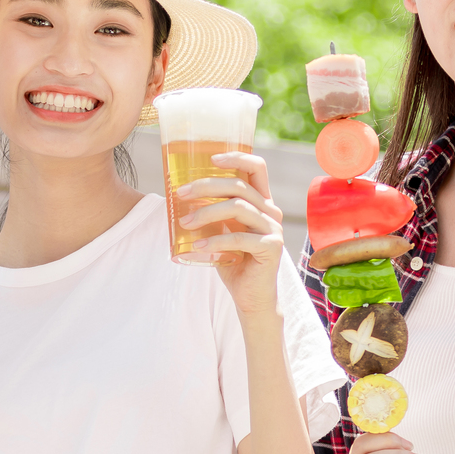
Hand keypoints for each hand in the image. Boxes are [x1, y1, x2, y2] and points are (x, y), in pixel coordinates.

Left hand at [177, 151, 284, 315]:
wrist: (251, 296)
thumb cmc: (233, 261)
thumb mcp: (222, 231)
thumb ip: (212, 214)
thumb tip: (180, 196)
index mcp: (262, 202)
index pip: (257, 168)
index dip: (236, 157)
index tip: (211, 158)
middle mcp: (271, 211)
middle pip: (239, 186)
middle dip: (206, 186)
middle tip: (181, 194)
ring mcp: (274, 229)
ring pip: (238, 208)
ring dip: (206, 213)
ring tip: (184, 223)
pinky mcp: (271, 248)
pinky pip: (240, 238)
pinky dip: (215, 241)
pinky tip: (198, 246)